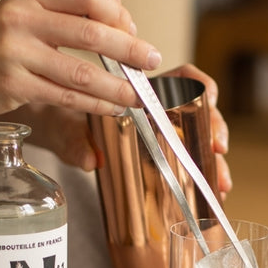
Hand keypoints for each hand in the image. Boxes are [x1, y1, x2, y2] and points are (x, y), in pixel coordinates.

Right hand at [0, 0, 161, 132]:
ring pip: (81, 72)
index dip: (117, 12)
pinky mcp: (12, 86)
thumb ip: (64, 14)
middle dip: (129, 49)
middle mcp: (21, 19)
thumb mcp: (21, 16)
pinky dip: (94, 105)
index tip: (133, 30)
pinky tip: (110, 109)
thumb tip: (119, 15)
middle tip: (152, 61)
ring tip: (139, 96)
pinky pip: (65, 97)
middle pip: (90, 32)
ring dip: (117, 87)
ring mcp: (15, 53)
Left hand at [16, 63, 232, 196]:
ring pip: (199, 139)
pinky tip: (214, 192)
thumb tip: (89, 159)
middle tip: (218, 149)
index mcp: (140, 89)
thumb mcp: (63, 124)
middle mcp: (157, 109)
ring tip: (220, 182)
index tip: (209, 99)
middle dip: (215, 129)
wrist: (47, 131)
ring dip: (214, 159)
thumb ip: (74, 139)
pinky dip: (204, 176)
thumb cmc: (58, 116)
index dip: (201, 85)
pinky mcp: (162, 156)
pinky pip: (190, 162)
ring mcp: (163, 133)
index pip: (182, 76)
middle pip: (200, 111)